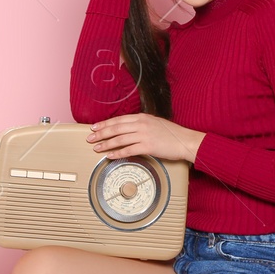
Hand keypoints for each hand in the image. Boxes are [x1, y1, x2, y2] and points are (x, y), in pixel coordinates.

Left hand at [87, 114, 202, 162]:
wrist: (184, 141)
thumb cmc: (171, 134)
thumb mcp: (155, 124)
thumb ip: (141, 125)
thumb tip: (128, 130)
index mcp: (142, 117)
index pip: (119, 119)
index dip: (105, 123)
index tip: (95, 127)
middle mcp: (141, 124)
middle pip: (116, 128)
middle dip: (101, 133)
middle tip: (90, 138)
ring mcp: (144, 135)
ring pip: (119, 139)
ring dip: (106, 144)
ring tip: (96, 148)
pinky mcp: (147, 146)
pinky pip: (128, 150)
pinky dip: (117, 153)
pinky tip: (109, 156)